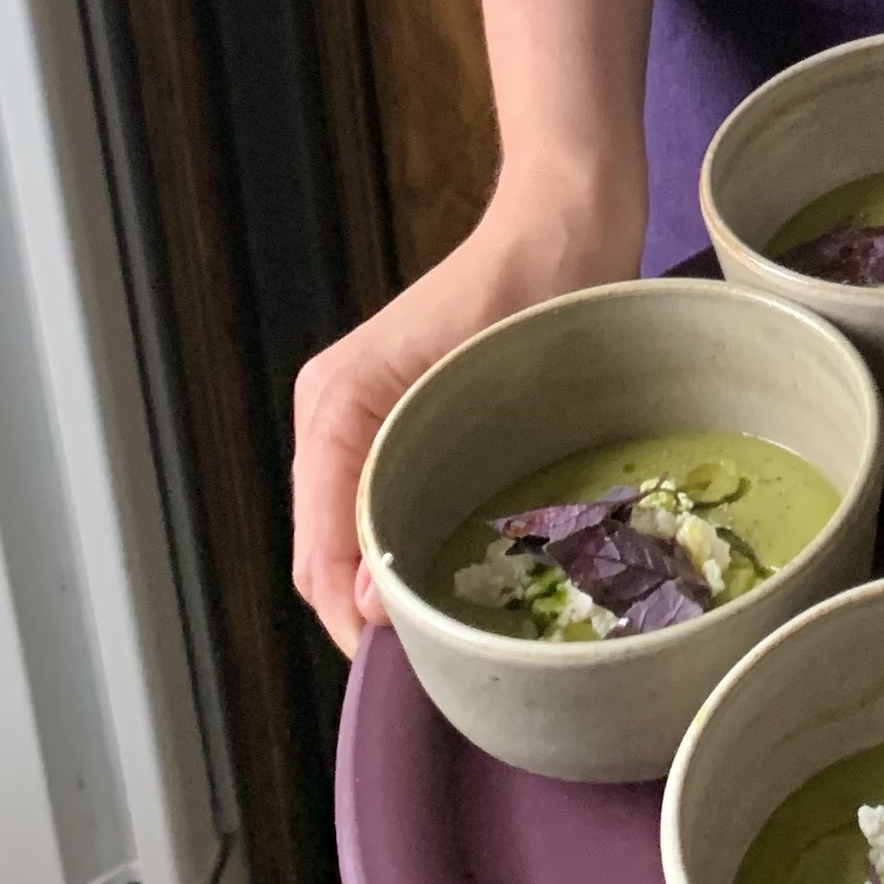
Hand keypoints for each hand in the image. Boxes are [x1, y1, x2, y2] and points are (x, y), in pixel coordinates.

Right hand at [290, 163, 647, 654]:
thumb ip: (402, 486)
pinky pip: (392, 507)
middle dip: (370, 615)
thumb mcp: (469, 384)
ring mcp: (368, 421)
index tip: (411, 661)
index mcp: (332, 409)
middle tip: (443, 662)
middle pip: (327, 556)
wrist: (567, 221)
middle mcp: (333, 418)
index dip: (352, 619)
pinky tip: (466, 578)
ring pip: (358, 539)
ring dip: (396, 586)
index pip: (316, 555)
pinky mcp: (408, 422)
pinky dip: (415, 549)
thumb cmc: (532, 286)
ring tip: (457, 633)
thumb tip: (368, 598)